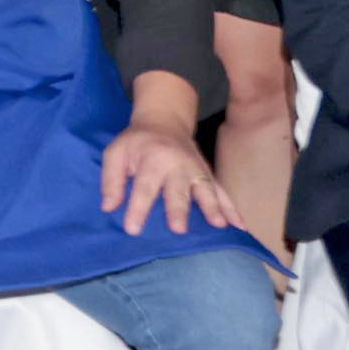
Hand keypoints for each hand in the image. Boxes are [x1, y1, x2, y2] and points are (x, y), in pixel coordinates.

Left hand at [97, 120, 235, 238]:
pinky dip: (232, 207)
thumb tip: (108, 207)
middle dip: (179, 208)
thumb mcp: (115, 153)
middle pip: (178, 188)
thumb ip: (111, 180)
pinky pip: (221, 190)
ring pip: (205, 188)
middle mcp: (177, 164)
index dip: (138, 208)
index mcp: (152, 159)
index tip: (133, 230)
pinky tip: (239, 225)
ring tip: (219, 226)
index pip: (144, 187)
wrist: (164, 120)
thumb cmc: (136, 142)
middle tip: (179, 230)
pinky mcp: (207, 174)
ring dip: (213, 207)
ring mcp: (195, 169)